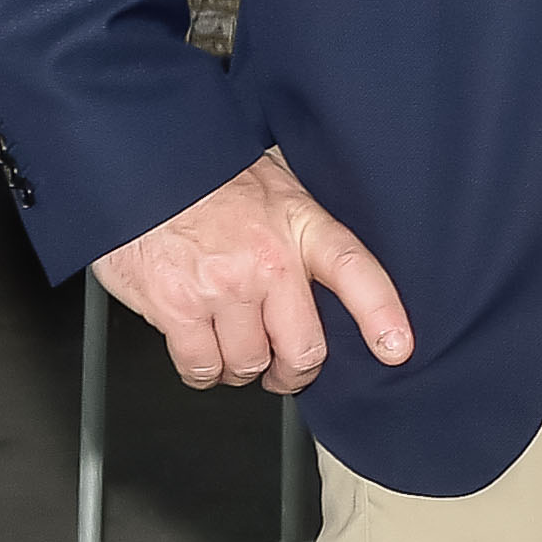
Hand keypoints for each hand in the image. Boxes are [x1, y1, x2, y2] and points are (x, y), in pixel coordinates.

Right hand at [89, 150, 412, 390]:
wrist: (145, 170)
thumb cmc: (212, 178)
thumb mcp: (279, 186)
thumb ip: (304, 229)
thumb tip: (325, 270)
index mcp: (301, 225)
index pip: (355, 272)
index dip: (381, 314)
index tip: (397, 347)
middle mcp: (268, 261)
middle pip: (302, 347)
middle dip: (295, 370)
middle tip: (287, 369)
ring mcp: (222, 289)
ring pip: (249, 364)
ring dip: (243, 368)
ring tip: (236, 348)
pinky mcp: (177, 310)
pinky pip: (202, 366)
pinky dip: (204, 372)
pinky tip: (204, 354)